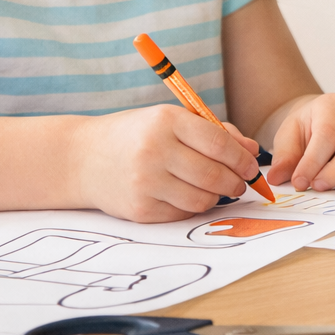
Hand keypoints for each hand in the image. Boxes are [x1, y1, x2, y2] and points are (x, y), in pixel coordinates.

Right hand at [73, 105, 262, 222]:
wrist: (82, 159)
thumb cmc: (137, 135)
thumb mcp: (173, 120)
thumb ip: (216, 132)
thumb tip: (252, 152)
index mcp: (167, 121)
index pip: (218, 143)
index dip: (242, 158)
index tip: (251, 166)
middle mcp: (154, 151)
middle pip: (213, 175)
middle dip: (236, 182)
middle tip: (241, 183)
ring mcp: (145, 182)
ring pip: (201, 199)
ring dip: (218, 197)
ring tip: (218, 189)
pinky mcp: (139, 209)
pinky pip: (182, 214)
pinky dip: (194, 207)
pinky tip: (190, 196)